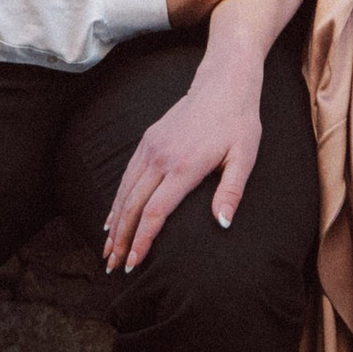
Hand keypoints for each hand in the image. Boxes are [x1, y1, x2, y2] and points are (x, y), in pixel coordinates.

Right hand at [104, 57, 265, 270]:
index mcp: (184, 166)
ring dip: (114, 223)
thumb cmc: (239, 123)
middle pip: (133, 207)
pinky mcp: (147, 141)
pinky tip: (112, 218)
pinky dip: (116, 201)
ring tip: (108, 251)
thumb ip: (232, 191)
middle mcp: (161, 157)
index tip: (134, 263)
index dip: (142, 241)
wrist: (222, 84)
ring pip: (124, 192)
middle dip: (121, 240)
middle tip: (114, 267)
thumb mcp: (245, 156)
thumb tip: (223, 224)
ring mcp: (150, 148)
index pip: (155, 212)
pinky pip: (126, 176)